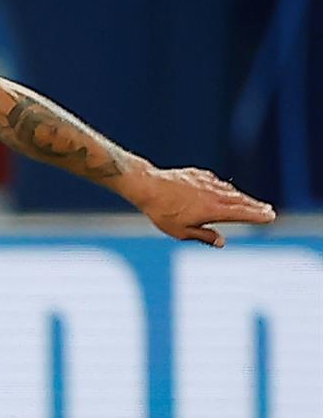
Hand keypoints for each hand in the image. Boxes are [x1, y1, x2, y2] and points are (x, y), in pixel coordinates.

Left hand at [121, 166, 275, 246]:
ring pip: (230, 191)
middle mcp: (214, 194)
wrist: (147, 185)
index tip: (270, 216)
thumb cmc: (162, 212)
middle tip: (268, 210)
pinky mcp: (198, 175)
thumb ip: (203, 236)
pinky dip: (225, 188)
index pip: (242, 213)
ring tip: (251, 203)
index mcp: (213, 210)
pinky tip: (226, 191)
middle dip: (255, 206)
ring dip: (242, 197)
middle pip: (240, 201)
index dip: (257, 215)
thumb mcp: (180, 232)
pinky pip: (216, 182)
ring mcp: (207, 182)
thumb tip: (221, 242)